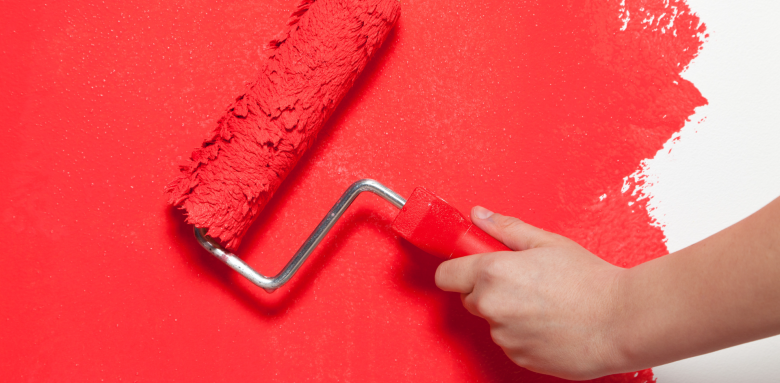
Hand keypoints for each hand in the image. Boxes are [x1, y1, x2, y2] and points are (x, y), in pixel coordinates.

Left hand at [435, 206, 627, 379]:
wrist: (622, 321)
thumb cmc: (590, 281)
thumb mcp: (547, 242)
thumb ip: (505, 229)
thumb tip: (480, 216)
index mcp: (493, 273)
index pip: (445, 276)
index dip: (457, 270)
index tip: (469, 267)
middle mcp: (492, 306)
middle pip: (468, 298)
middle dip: (487, 290)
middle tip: (523, 282)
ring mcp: (504, 336)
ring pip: (492, 321)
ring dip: (507, 314)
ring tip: (544, 304)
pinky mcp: (518, 357)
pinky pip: (510, 342)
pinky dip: (523, 335)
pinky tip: (549, 324)